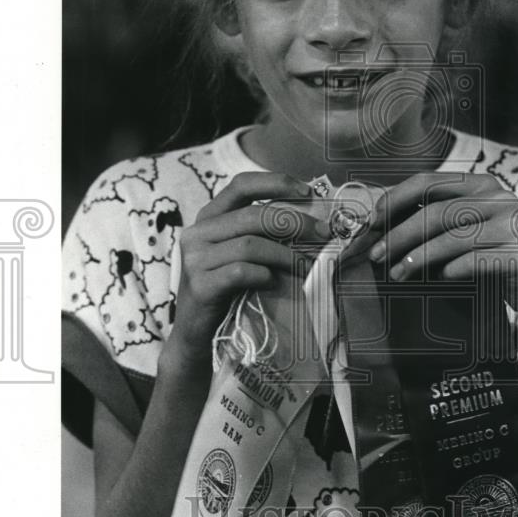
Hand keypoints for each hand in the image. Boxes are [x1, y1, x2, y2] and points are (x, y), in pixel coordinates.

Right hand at [169, 172, 328, 359]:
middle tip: (323, 234)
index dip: (276, 183)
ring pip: (250, 245)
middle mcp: (197, 233)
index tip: (308, 193)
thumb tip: (312, 221)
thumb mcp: (239, 254)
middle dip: (294, 222)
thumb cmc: (227, 290)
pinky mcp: (200, 286)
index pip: (241, 185)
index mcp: (209, 217)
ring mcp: (195, 259)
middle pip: (253, 216)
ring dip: (286, 255)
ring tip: (305, 266)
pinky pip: (241, 272)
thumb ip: (261, 234)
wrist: (196, 333)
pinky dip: (265, 276)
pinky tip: (273, 283)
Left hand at [368, 172, 517, 321]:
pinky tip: (439, 278)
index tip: (373, 222)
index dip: (395, 199)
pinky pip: (477, 259)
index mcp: (481, 184)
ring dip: (418, 257)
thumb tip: (383, 227)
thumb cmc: (496, 257)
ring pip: (452, 237)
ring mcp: (514, 223)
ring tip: (397, 273)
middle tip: (377, 255)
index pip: (428, 182)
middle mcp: (499, 198)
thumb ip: (437, 221)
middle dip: (399, 234)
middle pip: (436, 212)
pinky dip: (452, 269)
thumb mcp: (468, 230)